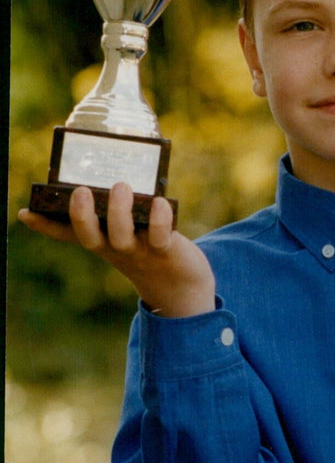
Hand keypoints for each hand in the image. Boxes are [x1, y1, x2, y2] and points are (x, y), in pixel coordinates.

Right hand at [18, 183, 215, 317]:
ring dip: (119, 211)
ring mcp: (138, 251)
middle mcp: (114, 247)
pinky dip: (160, 220)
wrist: (180, 283)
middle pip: (89, 238)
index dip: (45, 225)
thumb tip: (107, 179)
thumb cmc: (149, 246)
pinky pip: (160, 237)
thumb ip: (116, 210)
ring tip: (121, 186)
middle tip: (81, 190)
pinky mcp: (165, 251)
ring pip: (121, 236)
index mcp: (101, 240)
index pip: (67, 234)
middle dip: (81, 216)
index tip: (26, 212)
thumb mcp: (128, 230)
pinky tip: (160, 202)